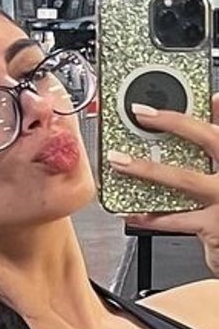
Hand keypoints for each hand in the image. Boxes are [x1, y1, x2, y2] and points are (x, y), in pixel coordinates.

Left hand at [108, 94, 218, 277]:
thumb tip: (216, 99)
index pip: (213, 128)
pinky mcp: (214, 228)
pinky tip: (131, 211)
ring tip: (120, 161)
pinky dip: (149, 216)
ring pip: (184, 179)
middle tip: (139, 115)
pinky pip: (175, 219)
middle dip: (170, 125)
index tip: (152, 107)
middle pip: (205, 141)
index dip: (184, 115)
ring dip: (148, 170)